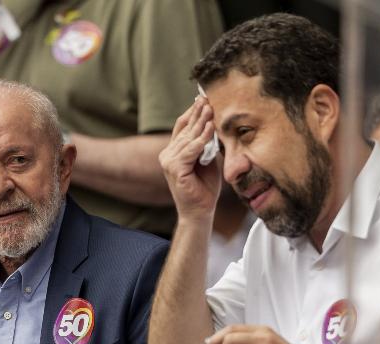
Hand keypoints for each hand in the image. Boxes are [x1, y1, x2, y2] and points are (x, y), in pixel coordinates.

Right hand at [158, 97, 220, 221]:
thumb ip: (206, 144)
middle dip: (197, 112)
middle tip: (207, 97)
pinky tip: (211, 128)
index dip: (192, 111)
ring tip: (211, 108)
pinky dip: (202, 139)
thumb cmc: (205, 187)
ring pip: (188, 137)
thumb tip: (212, 122)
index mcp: (173, 151)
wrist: (200, 211)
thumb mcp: (207, 159)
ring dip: (201, 122)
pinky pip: (191, 150)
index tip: (203, 97)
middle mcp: (167, 154)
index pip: (182, 126)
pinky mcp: (174, 169)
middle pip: (184, 128)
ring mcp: (168, 162)